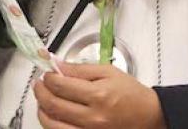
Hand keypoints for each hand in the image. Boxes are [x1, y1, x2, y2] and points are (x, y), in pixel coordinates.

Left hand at [33, 62, 165, 128]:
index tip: (47, 72)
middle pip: (53, 105)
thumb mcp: (108, 72)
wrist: (148, 116)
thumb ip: (80, 69)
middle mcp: (92, 117)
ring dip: (42, 110)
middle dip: (40, 91)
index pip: (61, 85)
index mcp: (98, 95)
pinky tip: (53, 114)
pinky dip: (52, 124)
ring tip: (44, 99)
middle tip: (40, 83)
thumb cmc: (131, 94)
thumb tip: (57, 64)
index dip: (48, 77)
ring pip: (52, 124)